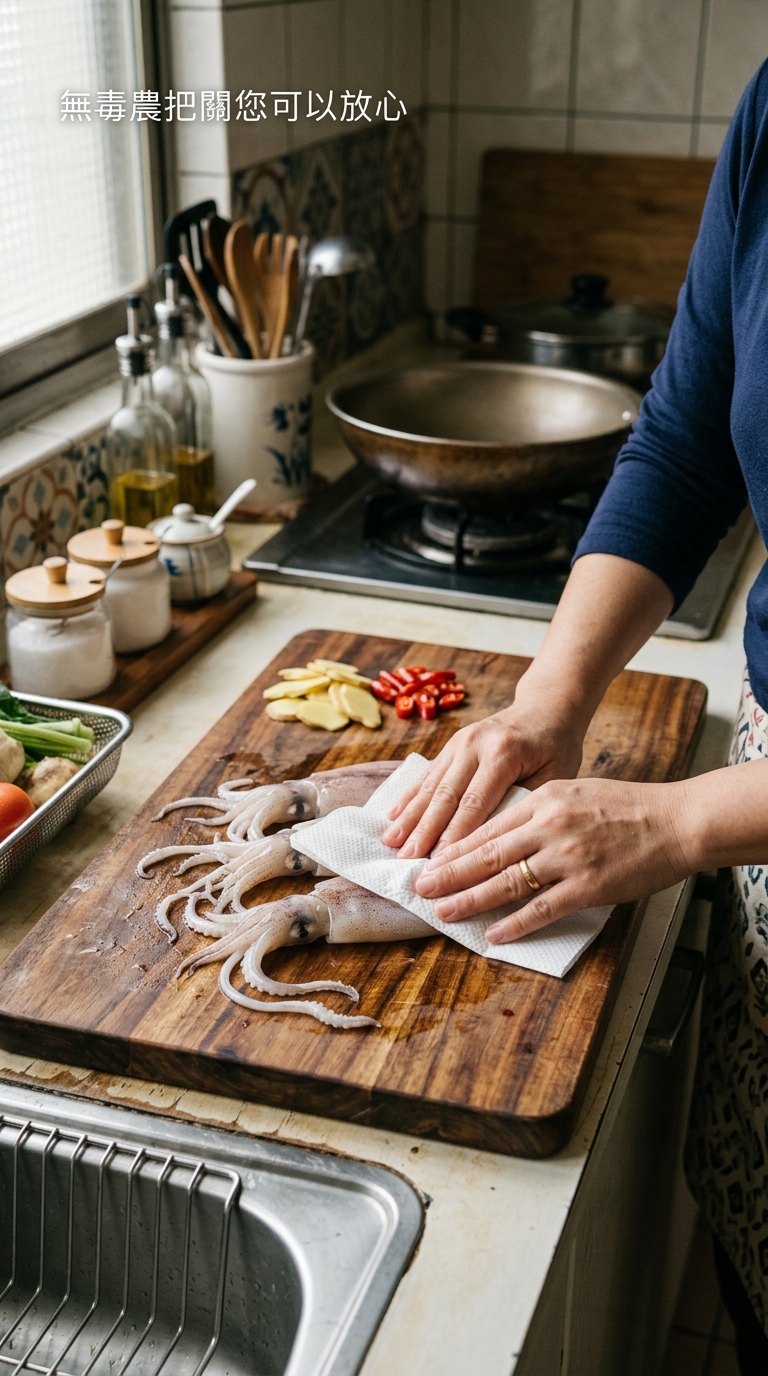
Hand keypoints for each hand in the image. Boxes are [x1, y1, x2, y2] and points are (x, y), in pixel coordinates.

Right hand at [382, 694, 584, 858]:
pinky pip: (426, 774)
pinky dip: (408, 797)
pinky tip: (392, 817)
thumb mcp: (554, 777)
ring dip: (409, 817)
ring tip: (391, 844)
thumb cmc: (555, 749)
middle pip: (445, 795)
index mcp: (503, 752)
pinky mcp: (450, 744)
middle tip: (406, 862)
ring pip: (430, 785)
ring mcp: (459, 741)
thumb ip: (523, 805)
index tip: (440, 865)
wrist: (545, 708)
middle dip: (424, 831)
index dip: (454, 836)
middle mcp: (475, 744)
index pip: (475, 803)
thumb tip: (490, 843)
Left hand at [412, 776, 691, 941]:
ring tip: (443, 911)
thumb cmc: (628, 807)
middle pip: (487, 853)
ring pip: (506, 881)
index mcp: (544, 799)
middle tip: (419, 887)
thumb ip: (538, 810)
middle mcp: (550, 825)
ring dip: (470, 899)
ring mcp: (568, 857)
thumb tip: (501, 836)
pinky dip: (515, 922)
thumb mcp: (574, 792)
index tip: (430, 859)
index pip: (488, 826)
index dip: (454, 846)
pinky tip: (494, 934)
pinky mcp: (588, 886)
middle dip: (448, 873)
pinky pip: (541, 908)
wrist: (676, 821)